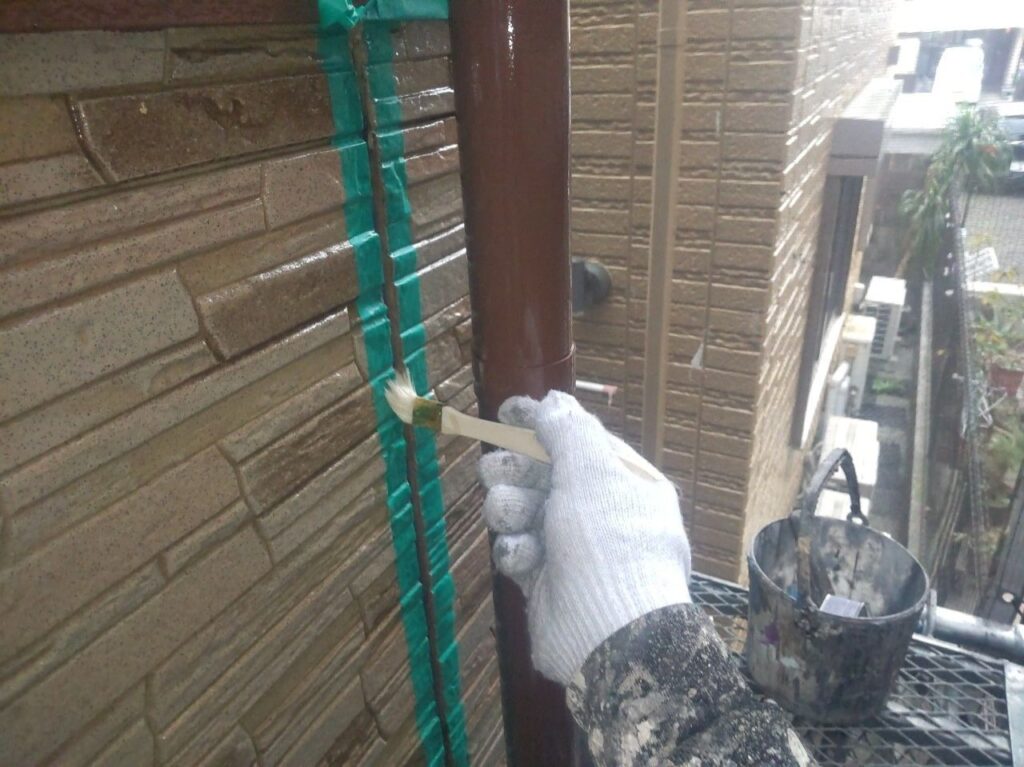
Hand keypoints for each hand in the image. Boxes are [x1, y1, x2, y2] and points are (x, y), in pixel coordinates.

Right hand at [478, 391, 691, 684]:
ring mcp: (571, 548)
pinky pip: (518, 550)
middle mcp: (600, 512)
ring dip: (511, 510)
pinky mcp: (545, 580)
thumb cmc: (608, 539)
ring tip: (512, 518)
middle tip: (496, 471)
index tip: (506, 413)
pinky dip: (516, 551)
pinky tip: (522, 557)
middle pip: (542, 474)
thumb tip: (552, 400)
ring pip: (522, 511)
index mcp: (624, 482)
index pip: (577, 441)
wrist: (609, 630)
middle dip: (515, 469)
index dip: (542, 425)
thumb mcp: (592, 471)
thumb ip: (568, 430)